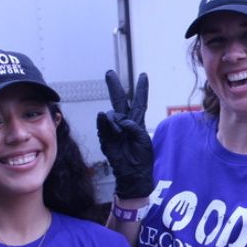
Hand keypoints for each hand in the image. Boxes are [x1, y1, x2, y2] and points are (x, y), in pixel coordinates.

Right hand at [96, 70, 154, 199]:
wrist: (133, 173)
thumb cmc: (142, 158)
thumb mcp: (144, 140)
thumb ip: (134, 126)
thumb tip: (119, 120)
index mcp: (137, 122)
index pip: (140, 102)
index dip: (141, 89)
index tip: (143, 75)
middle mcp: (124, 122)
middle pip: (120, 100)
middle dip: (114, 86)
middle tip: (109, 73)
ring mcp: (113, 128)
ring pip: (112, 114)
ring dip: (116, 121)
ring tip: (120, 133)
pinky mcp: (105, 136)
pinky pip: (102, 124)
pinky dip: (103, 121)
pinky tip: (102, 117)